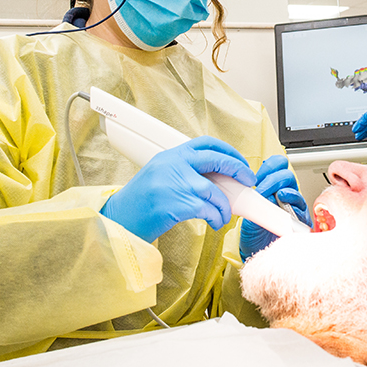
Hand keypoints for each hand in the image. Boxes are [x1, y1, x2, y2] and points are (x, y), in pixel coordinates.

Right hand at [101, 136, 255, 242]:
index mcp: (170, 155)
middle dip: (238, 170)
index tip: (239, 161)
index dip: (228, 151)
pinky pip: (208, 209)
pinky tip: (215, 223)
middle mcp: (173, 165)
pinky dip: (217, 217)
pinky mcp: (177, 204)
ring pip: (215, 191)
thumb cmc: (139, 202)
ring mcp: (175, 184)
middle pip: (216, 160)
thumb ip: (183, 171)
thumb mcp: (159, 176)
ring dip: (225, 206)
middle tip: (248, 181)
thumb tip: (215, 177)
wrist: (119, 220)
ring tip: (224, 215)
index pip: (205, 143)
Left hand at [239, 155, 311, 259]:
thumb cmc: (252, 229)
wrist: (255, 249)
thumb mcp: (248, 207)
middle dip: (272, 178)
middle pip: (287, 173)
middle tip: (260, 188)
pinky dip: (291, 198)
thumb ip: (253, 194)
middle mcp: (286, 193)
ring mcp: (294, 206)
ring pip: (294, 186)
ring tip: (267, 194)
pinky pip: (301, 205)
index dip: (269, 166)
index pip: (278, 164)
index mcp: (273, 185)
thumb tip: (255, 184)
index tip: (257, 176)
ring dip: (279, 186)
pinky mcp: (301, 219)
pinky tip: (282, 198)